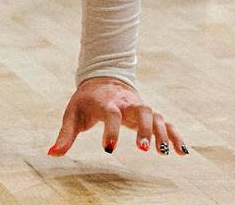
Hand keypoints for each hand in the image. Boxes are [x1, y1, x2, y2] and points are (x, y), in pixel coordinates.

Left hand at [47, 77, 187, 156]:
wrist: (102, 79)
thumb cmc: (85, 102)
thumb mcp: (72, 115)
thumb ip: (65, 135)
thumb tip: (52, 154)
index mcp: (106, 102)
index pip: (111, 114)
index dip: (110, 130)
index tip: (108, 149)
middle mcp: (126, 103)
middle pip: (141, 111)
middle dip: (144, 130)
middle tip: (143, 149)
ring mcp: (139, 108)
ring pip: (156, 116)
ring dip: (162, 133)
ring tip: (165, 154)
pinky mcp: (148, 114)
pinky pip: (166, 123)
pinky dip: (175, 135)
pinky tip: (183, 152)